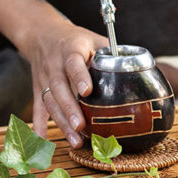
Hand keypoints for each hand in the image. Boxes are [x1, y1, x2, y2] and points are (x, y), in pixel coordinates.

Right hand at [23, 18, 109, 145]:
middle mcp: (54, 65)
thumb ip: (112, 54)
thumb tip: (139, 71)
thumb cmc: (76, 40)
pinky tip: (44, 142)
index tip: (87, 92)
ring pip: (50, 102)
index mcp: (71, 49)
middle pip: (59, 88)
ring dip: (61, 122)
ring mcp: (44, 79)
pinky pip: (38, 109)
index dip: (79, 77)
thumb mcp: (94, 39)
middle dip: (69, 109)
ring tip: (76, 140)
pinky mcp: (38, 89)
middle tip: (81, 126)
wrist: (43, 34)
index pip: (73, 63)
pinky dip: (39, 127)